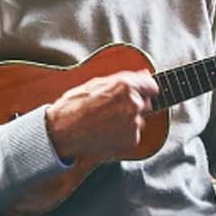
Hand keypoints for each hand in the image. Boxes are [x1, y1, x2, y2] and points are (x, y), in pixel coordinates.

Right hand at [45, 68, 161, 162]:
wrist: (63, 131)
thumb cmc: (75, 105)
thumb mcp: (96, 83)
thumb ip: (124, 79)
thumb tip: (145, 74)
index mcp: (125, 85)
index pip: (152, 86)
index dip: (144, 89)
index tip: (139, 92)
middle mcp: (133, 104)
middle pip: (147, 102)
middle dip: (134, 104)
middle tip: (112, 109)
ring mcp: (134, 124)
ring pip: (140, 119)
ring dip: (129, 120)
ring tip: (106, 121)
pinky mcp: (132, 141)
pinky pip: (134, 135)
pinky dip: (124, 135)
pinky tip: (107, 132)